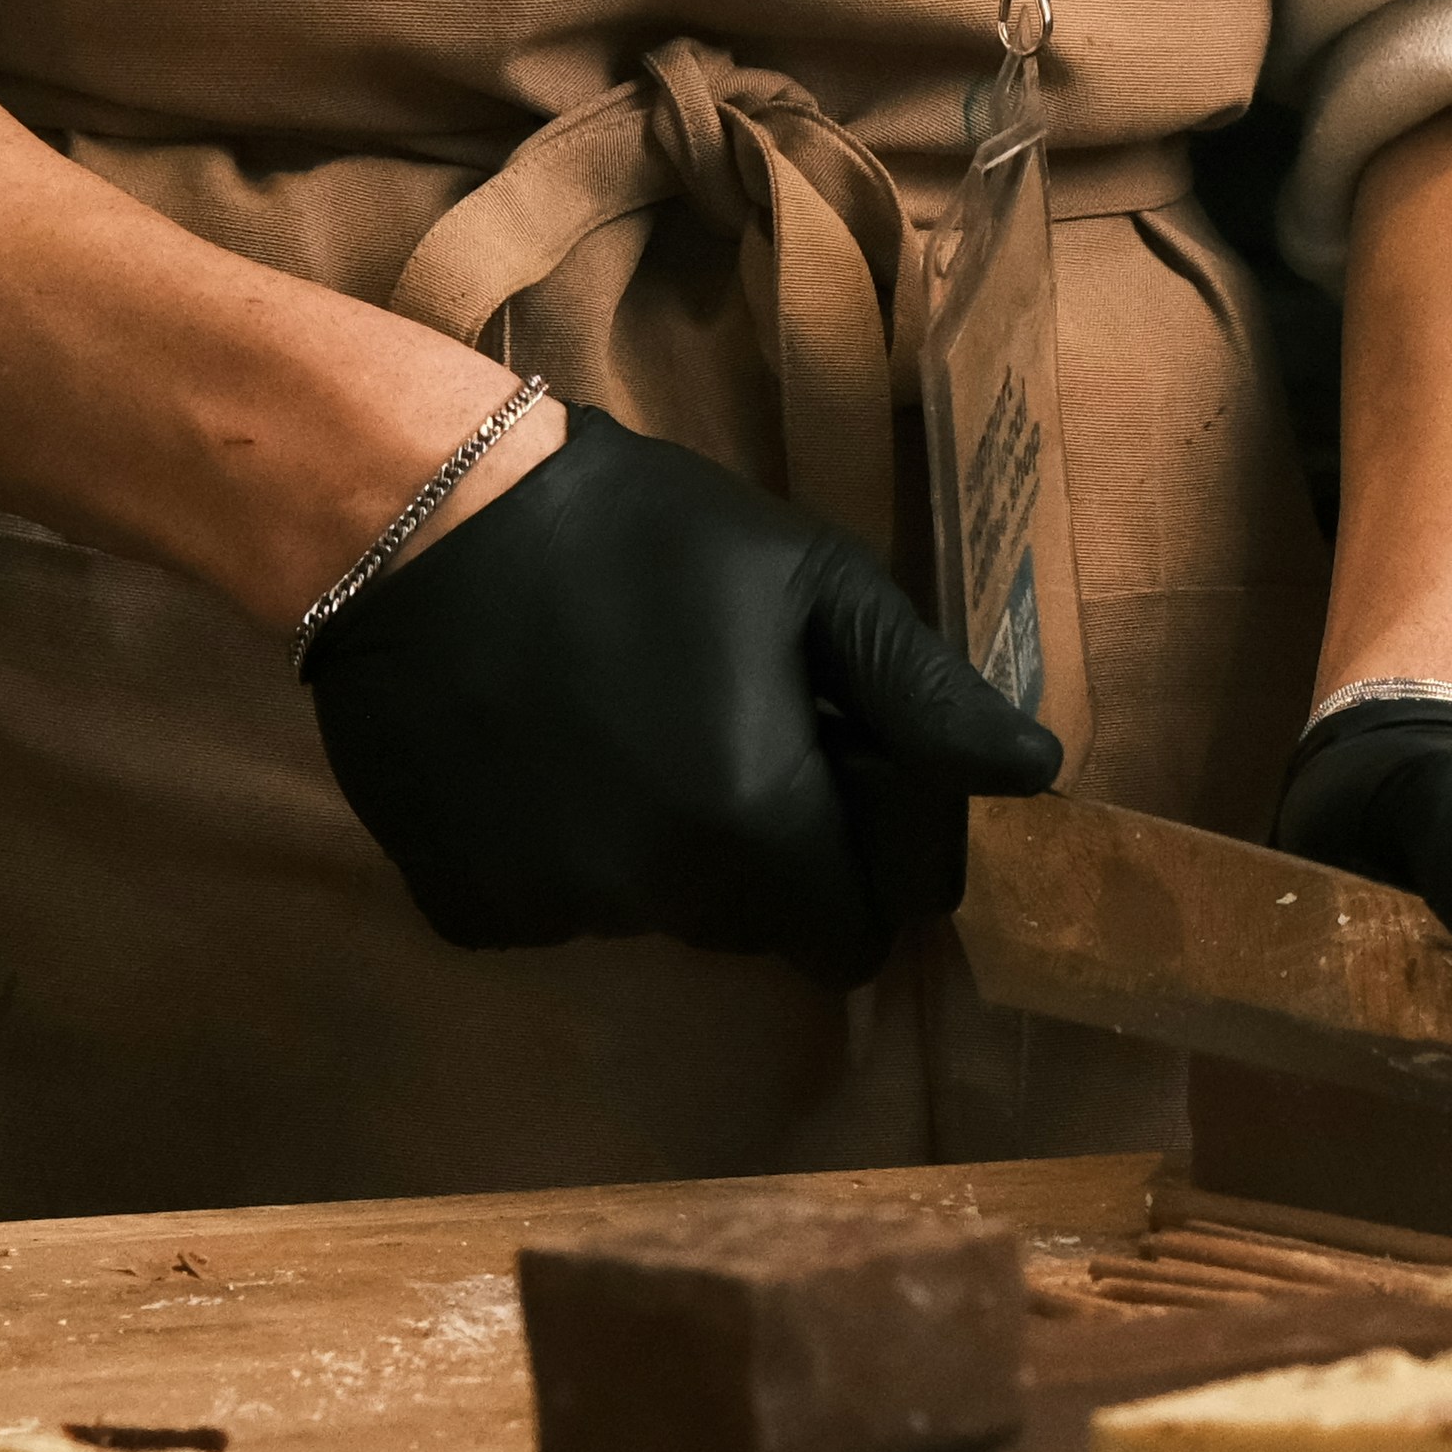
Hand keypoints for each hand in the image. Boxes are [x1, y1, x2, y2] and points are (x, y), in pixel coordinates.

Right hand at [303, 408, 1060, 982]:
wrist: (415, 518)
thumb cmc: (640, 533)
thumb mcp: (811, 582)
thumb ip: (924, 695)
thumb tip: (1036, 779)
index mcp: (759, 830)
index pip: (861, 933)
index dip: (864, 858)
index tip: (831, 773)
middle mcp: (658, 901)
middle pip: (758, 928)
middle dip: (766, 852)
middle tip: (720, 726)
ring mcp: (552, 914)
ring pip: (655, 917)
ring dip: (662, 850)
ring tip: (622, 722)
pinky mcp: (464, 909)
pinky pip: (550, 909)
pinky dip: (559, 853)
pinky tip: (538, 751)